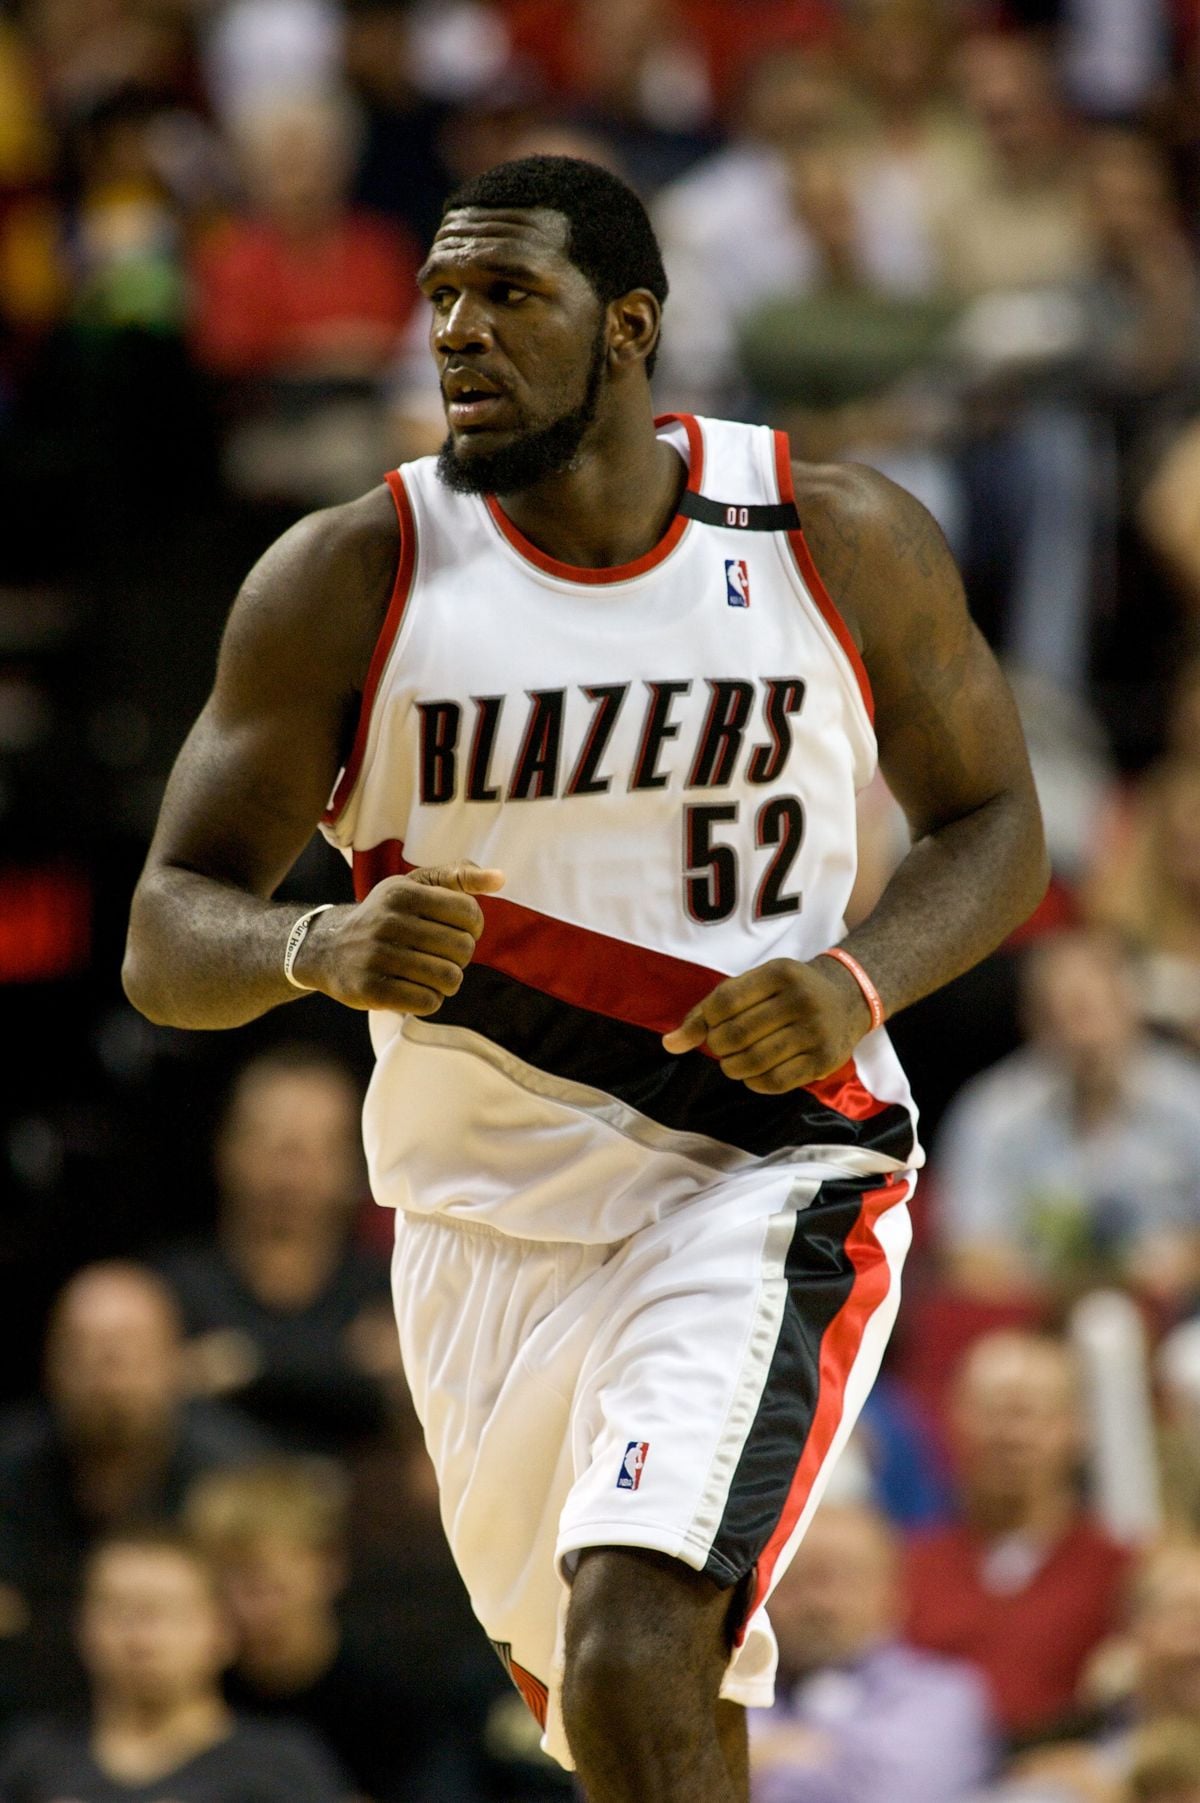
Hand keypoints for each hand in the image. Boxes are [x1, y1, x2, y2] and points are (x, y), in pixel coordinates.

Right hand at [294, 862, 503, 1013]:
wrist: (326, 948)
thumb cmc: (384, 915)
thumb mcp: (414, 886)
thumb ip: (457, 876)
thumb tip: (500, 878)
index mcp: (403, 892)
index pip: (469, 913)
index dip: (473, 927)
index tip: (457, 931)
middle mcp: (388, 921)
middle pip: (462, 949)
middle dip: (460, 957)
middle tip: (442, 956)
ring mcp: (376, 956)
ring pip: (448, 978)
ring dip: (447, 981)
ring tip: (431, 974)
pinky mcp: (370, 989)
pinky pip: (427, 1002)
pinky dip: (430, 1000)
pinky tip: (415, 989)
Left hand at [661, 956, 871, 1092]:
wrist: (847, 998)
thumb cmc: (787, 992)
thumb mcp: (755, 985)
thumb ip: (710, 1009)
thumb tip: (670, 1044)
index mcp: (779, 973)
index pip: (724, 1002)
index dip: (706, 1022)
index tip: (709, 1028)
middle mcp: (800, 1000)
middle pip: (737, 1034)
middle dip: (718, 1047)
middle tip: (721, 1047)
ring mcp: (815, 1032)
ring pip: (754, 1061)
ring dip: (733, 1067)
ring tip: (734, 1062)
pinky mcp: (823, 1060)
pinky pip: (776, 1082)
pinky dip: (754, 1082)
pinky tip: (754, 1073)